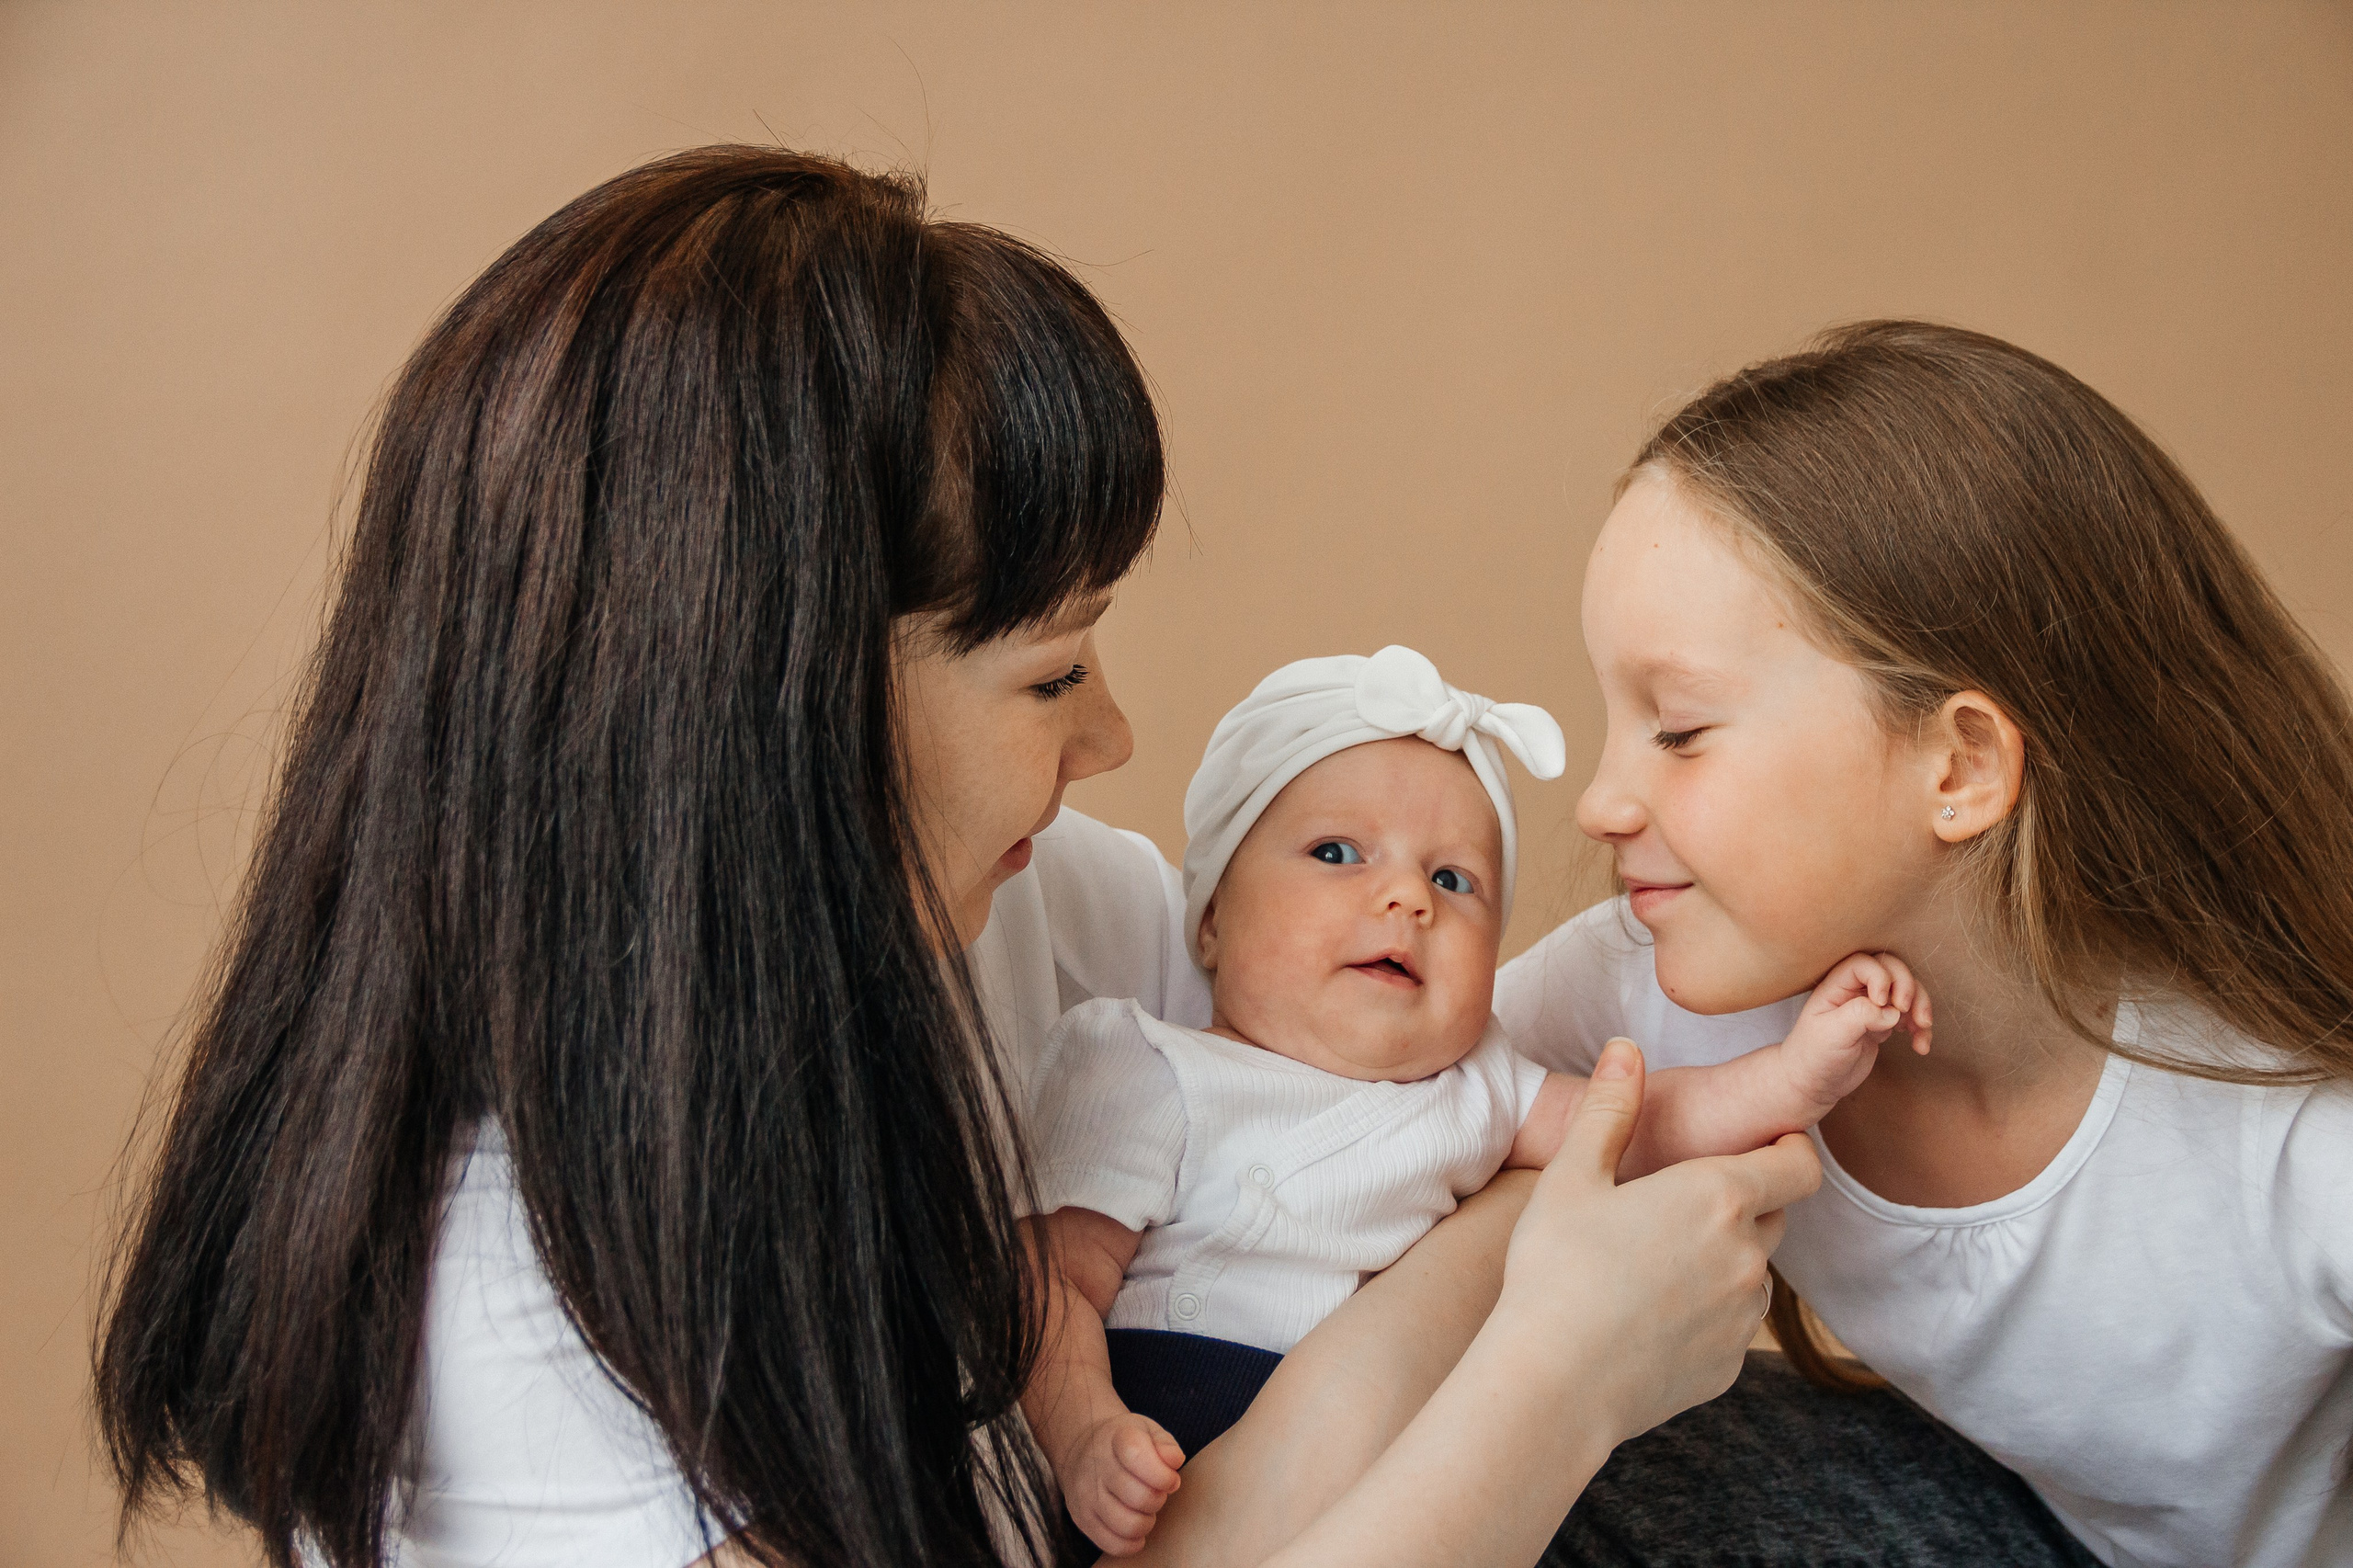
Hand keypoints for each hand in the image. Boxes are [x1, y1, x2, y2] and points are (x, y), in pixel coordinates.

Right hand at [1060, 1410, 1185, 1556]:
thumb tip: (1174, 1462)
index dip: (1162, 1474)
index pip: (1137, 1456)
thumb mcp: (1146, 1431)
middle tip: (1157, 1493)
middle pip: (1139, 1497)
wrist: (1079, 1449)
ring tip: (1145, 1510)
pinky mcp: (1082, 1519)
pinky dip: (1132, 1543)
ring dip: (1146, 1522)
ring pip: (1127, 1525)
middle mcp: (1097, 1467)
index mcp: (1116, 1439)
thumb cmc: (1122, 1443)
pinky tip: (1136, 1528)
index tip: (1171, 1479)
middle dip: (1158, 1499)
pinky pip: (1112, 1544)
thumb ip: (1165, 1445)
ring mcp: (1086, 1495)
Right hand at [1495, 1038, 1821, 1443]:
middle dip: (1745, 1201)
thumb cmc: (1556, 1272)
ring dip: (1726, 1259)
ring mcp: (1743, 1316)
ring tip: (1656, 1263)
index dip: (1788, 1149)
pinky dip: (1708, 1312)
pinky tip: (1650, 1314)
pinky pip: (1733, 1324)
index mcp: (1717, 1196)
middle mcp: (1748, 1255)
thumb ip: (1608, 1108)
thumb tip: (1626, 1048)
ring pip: (1755, 1272)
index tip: (1764, 1145)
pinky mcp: (1729, 1364)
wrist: (1554, 1386)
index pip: (1798, 1164)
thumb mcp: (1572, 1177)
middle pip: (1776, 1213)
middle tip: (1683, 1202)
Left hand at [1781, 952, 1930, 1106]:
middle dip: (1907, 986)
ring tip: (1922, 1028)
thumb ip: (1860, 1015)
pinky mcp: (1883, 1025)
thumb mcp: (1832, 1033)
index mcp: (1836, 986)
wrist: (1815, 1083)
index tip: (1882, 1002)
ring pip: (1906, 992)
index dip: (1879, 977)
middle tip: (1907, 1010)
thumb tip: (1893, 1011)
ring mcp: (1871, 1007)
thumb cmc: (1814, 1055)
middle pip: (1891, 970)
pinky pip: (1909, 1017)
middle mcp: (1855, 991)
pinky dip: (1920, 1029)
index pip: (1864, 964)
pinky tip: (1920, 1046)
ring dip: (1920, 1006)